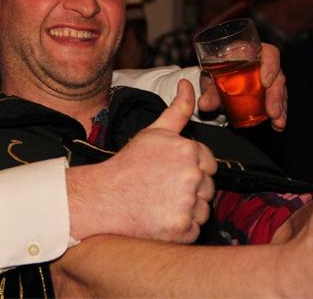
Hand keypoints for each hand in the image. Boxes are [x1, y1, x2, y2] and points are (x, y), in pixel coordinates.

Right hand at [67, 79, 216, 243]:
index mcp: (189, 150)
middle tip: (162, 189)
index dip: (191, 169)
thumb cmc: (128, 165)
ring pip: (204, 210)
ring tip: (160, 204)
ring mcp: (188, 204)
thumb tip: (188, 83)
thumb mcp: (153, 133)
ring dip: (187, 209)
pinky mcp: (182, 229)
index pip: (209, 163)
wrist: (103, 198)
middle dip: (191, 189)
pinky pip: (194, 229)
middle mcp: (192, 176)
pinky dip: (180, 228)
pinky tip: (160, 218)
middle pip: (208, 187)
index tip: (169, 173)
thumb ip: (177, 109)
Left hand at [198, 43, 286, 130]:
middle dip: (277, 96)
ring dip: (281, 108)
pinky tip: (278, 125)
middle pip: (278, 76)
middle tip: (272, 111)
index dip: (271, 66)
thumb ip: (209, 92)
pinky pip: (278, 102)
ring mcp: (269, 79)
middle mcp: (264, 65)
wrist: (216, 83)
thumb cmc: (215, 73)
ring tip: (278, 123)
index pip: (269, 53)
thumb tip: (204, 105)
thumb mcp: (211, 81)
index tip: (266, 82)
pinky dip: (279, 114)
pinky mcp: (270, 93)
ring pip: (280, 91)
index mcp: (252, 53)